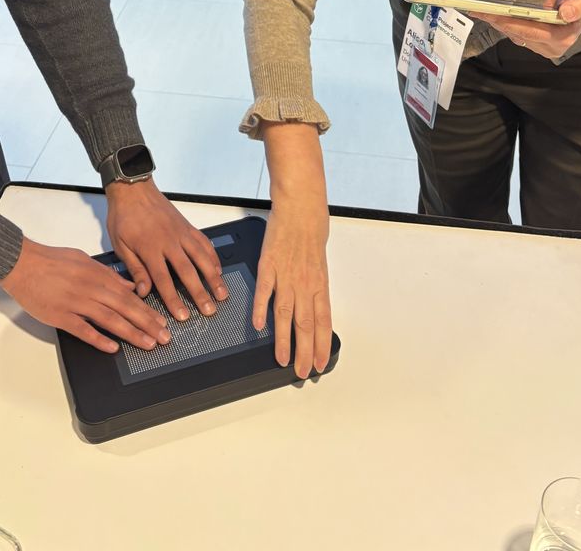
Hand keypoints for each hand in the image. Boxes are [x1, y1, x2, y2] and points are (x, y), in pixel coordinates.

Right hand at [0, 236, 171, 352]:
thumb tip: (128, 284)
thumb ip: (108, 274)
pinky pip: (83, 330)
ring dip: (132, 333)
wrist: (22, 263)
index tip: (161, 320)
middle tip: (164, 337)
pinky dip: (99, 339)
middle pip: (125, 308)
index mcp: (98, 274)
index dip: (147, 309)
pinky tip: (113, 348)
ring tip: (148, 344)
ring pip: (110, 320)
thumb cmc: (51, 260)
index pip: (129, 294)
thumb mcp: (84, 260)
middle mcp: (91, 288)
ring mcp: (76, 303)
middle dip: (148, 323)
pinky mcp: (60, 316)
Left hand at [106, 178, 227, 320]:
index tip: (182, 315)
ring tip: (222, 293)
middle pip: (188, 271)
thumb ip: (134, 269)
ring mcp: (181, 233)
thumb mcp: (120, 245)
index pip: (164, 280)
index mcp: (150, 249)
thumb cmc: (124, 216)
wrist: (133, 188)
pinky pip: (204, 242)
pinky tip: (218, 268)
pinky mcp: (187, 225)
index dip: (174, 300)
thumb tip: (143, 292)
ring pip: (202, 257)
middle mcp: (169, 242)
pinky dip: (213, 256)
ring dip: (213, 277)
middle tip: (209, 310)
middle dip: (200, 293)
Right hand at [255, 122, 331, 378]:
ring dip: (284, 340)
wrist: (300, 207)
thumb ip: (315, 288)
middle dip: (304, 352)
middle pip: (305, 324)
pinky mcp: (269, 265)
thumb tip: (315, 310)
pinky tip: (258, 325)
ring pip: (285, 314)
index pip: (322, 321)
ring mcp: (286, 275)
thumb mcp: (320, 263)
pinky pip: (264, 292)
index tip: (318, 364)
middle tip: (302, 372)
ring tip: (282, 359)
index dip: (320, 345)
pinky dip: (260, 309)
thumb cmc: (312, 231)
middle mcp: (305, 283)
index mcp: (319, 283)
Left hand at [468, 0, 580, 57]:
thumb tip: (566, 14)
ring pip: (517, 37)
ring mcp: (546, 48)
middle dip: (499, 23)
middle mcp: (555, 47)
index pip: (533, 32)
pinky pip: (519, 35)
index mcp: (565, 37)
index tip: (493, 16)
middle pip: (521, 35)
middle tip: (478, 11)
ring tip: (480, 12)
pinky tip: (492, 16)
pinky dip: (505, 26)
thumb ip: (578, 5)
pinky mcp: (539, 44)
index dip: (511, 24)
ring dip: (499, 25)